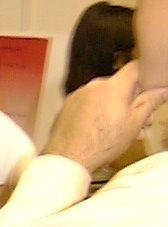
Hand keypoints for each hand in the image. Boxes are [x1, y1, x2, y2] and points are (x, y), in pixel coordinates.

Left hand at [45, 62, 167, 173]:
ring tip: (120, 130)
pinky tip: (101, 129)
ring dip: (114, 108)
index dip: (145, 75)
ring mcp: (79, 94)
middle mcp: (95, 85)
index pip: (135, 68)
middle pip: (118, 85)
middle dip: (131, 100)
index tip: (149, 86)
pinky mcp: (68, 105)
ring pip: (103, 95)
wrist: (68, 158)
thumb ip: (150, 102)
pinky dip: (96, 111)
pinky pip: (88, 103)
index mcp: (114, 86)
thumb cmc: (100, 144)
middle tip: (140, 120)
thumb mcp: (134, 124)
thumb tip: (162, 91)